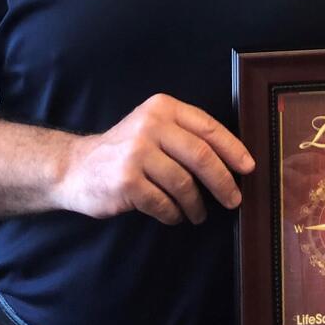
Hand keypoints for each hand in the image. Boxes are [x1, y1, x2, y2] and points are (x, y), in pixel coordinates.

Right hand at [56, 93, 254, 224]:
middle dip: (223, 182)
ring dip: (196, 205)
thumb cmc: (127, 150)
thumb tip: (233, 161)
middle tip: (234, 200)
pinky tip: (174, 216)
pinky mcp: (126, 182)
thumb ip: (186, 136)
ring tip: (198, 214)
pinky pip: (164, 204)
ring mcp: (136, 153)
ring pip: (184, 184)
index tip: (248, 168)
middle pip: (202, 156)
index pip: (208, 128)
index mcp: (163, 108)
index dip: (233, 150)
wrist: (77, 167)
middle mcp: (150, 125)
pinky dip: (174, 214)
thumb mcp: (154, 129)